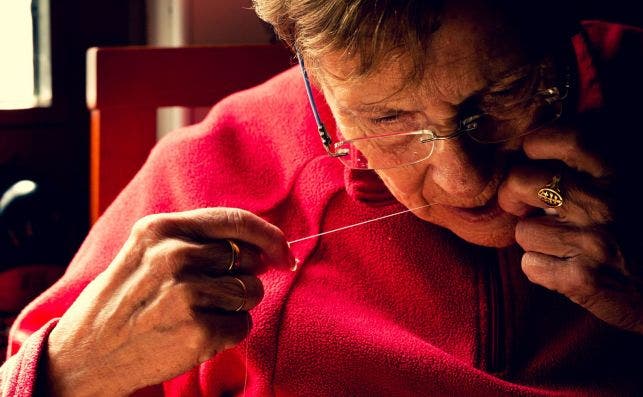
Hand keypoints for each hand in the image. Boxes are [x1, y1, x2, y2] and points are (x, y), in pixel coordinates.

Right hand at [46, 208, 293, 395]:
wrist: (83, 355)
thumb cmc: (122, 300)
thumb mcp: (145, 252)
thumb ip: (197, 241)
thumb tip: (263, 246)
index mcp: (161, 228)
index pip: (236, 220)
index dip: (269, 236)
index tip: (283, 252)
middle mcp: (175, 255)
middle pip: (248, 259)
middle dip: (241, 277)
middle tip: (208, 294)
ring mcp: (186, 293)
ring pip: (251, 292)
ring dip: (235, 306)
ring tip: (195, 314)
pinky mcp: (198, 330)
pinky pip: (243, 325)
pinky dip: (228, 332)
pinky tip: (195, 334)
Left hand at [498, 122, 642, 333]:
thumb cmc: (639, 232)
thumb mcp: (628, 185)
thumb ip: (592, 166)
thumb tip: (536, 145)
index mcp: (619, 173)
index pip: (562, 138)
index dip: (535, 147)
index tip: (532, 160)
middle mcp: (604, 204)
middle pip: (521, 181)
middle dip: (514, 195)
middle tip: (525, 206)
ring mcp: (593, 242)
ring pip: (523, 230)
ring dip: (536, 240)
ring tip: (563, 245)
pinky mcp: (582, 280)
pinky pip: (530, 265)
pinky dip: (541, 271)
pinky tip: (566, 270)